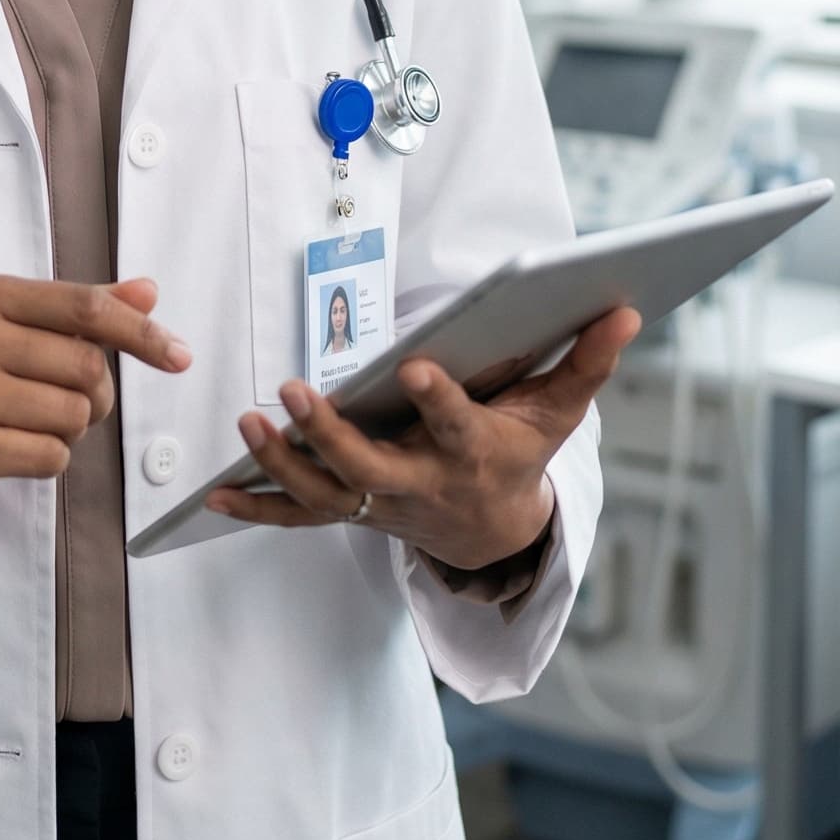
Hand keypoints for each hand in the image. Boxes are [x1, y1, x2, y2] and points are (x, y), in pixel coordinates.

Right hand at [0, 275, 189, 548]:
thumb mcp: (10, 332)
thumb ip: (79, 312)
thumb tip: (147, 291)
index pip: (84, 307)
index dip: (140, 333)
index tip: (179, 356)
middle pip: (86, 367)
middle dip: (94, 396)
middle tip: (65, 405)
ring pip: (72, 417)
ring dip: (67, 433)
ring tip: (25, 427)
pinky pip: (50, 457)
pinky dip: (46, 461)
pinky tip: (10, 452)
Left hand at [206, 306, 640, 569]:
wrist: (493, 530)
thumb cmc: (522, 453)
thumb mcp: (559, 413)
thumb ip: (588, 362)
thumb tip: (626, 308)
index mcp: (471, 455)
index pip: (454, 426)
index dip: (438, 401)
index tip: (416, 368)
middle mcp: (419, 485)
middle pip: (368, 468)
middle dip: (329, 435)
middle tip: (293, 392)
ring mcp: (379, 505)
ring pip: (324, 494)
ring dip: (280, 464)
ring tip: (249, 421)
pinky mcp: (351, 512)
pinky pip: (298, 517)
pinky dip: (257, 507)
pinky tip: (214, 492)